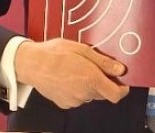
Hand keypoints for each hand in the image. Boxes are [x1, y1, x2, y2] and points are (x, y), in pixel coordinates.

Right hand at [15, 38, 129, 108]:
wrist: (32, 64)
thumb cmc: (56, 53)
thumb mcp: (83, 50)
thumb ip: (104, 62)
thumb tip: (120, 70)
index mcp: (91, 79)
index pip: (115, 95)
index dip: (122, 90)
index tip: (123, 83)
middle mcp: (83, 93)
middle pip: (103, 93)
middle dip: (104, 83)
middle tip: (95, 67)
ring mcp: (73, 101)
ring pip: (90, 95)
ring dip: (89, 86)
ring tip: (78, 69)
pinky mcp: (64, 104)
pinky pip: (77, 98)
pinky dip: (78, 90)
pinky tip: (69, 77)